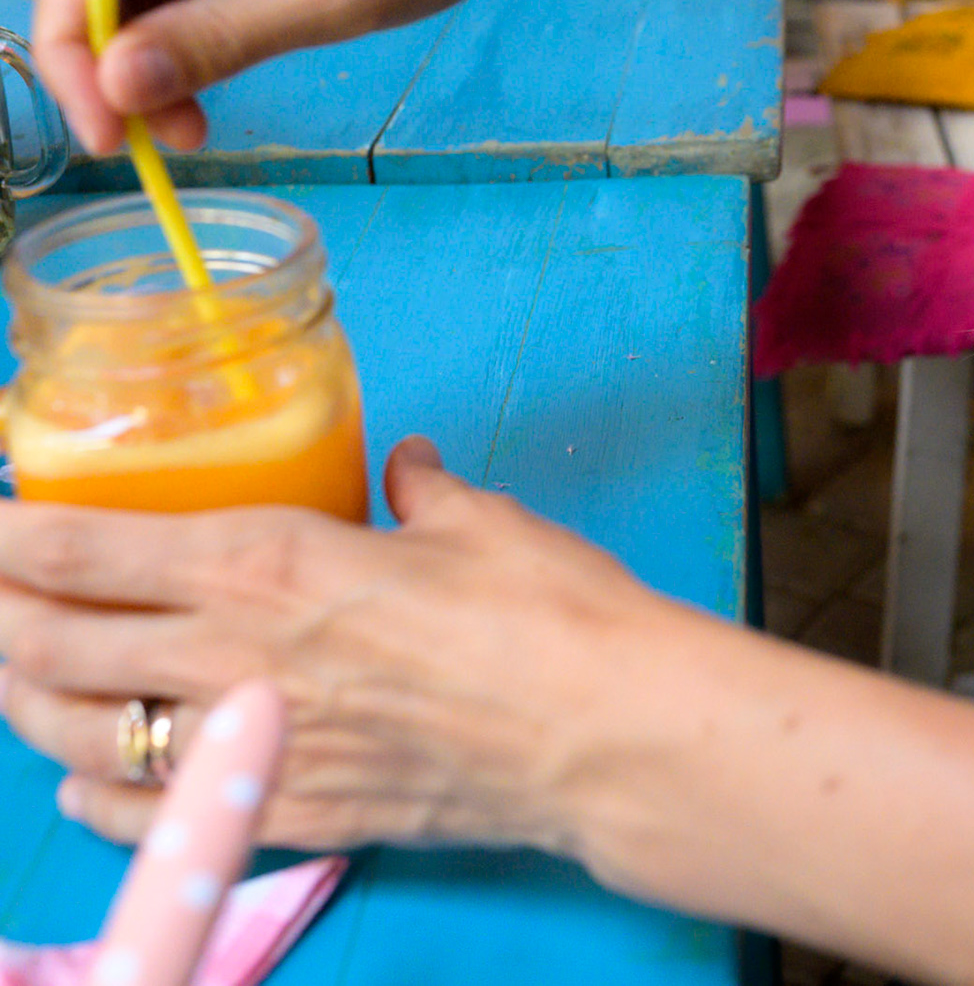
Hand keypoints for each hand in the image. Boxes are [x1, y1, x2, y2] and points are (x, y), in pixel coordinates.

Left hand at [0, 437, 667, 851]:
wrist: (604, 735)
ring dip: (24, 705)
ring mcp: (252, 743)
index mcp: (267, 562)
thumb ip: (422, 493)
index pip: (81, 547)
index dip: (9, 533)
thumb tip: (409, 468)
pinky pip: (150, 814)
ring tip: (14, 677)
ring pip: (76, 735)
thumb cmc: (548, 612)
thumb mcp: (482, 522)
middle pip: (48, 644)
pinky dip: (95, 797)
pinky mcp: (288, 812)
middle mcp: (232, 654)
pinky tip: (82, 780)